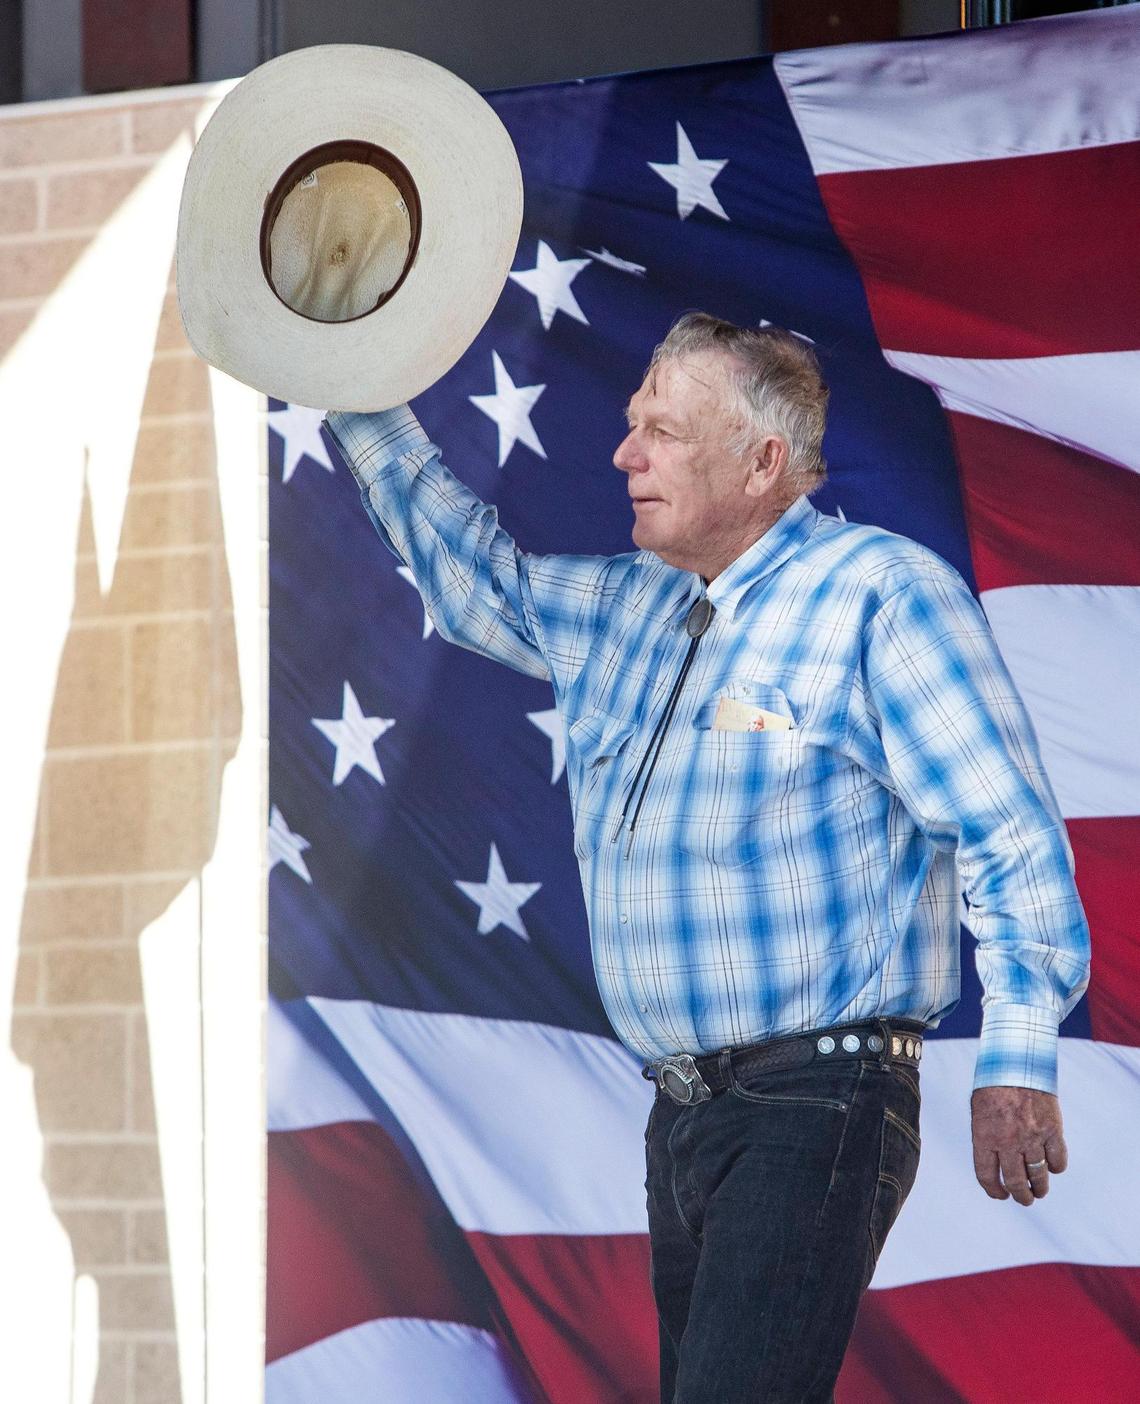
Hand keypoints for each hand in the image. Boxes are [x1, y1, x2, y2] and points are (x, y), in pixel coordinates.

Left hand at [971, 1086, 1066, 1206]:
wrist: (1017, 1060)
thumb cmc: (994, 1085)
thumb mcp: (980, 1111)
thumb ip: (986, 1137)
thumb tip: (994, 1163)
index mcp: (984, 1136)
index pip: (987, 1176)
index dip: (994, 1191)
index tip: (1001, 1195)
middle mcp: (1008, 1141)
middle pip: (1015, 1182)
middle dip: (1020, 1196)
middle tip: (1024, 1199)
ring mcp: (1032, 1137)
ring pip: (1038, 1176)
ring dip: (1039, 1188)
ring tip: (1039, 1191)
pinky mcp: (1053, 1130)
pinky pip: (1057, 1161)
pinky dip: (1056, 1168)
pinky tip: (1052, 1168)